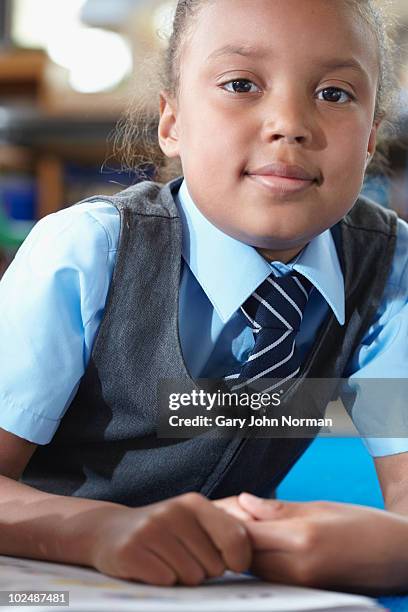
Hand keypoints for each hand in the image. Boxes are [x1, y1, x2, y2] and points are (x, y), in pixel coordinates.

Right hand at [89, 492, 250, 585]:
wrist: (110, 530)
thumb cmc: (163, 532)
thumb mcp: (193, 521)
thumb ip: (225, 530)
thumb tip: (248, 556)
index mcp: (194, 503)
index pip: (236, 538)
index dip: (237, 560)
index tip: (228, 563)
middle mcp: (174, 511)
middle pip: (214, 566)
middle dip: (202, 570)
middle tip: (181, 557)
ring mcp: (151, 529)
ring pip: (191, 577)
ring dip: (181, 578)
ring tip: (164, 561)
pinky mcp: (131, 550)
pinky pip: (166, 581)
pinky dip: (161, 582)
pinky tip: (149, 567)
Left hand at [235, 493, 407, 593]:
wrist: (400, 555)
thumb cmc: (364, 524)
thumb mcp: (321, 506)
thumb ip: (278, 508)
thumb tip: (243, 501)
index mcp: (301, 540)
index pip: (244, 533)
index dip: (225, 519)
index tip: (213, 506)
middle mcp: (298, 569)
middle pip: (244, 555)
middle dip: (229, 534)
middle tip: (220, 513)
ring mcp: (302, 585)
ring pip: (255, 568)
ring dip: (243, 548)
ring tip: (241, 524)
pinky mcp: (306, 593)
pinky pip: (271, 576)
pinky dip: (259, 560)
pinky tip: (260, 542)